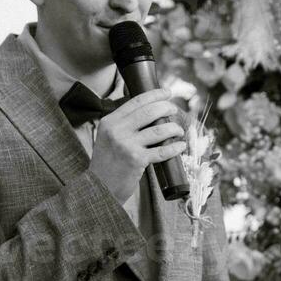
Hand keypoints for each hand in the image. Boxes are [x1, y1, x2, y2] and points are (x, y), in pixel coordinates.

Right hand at [87, 88, 185, 204]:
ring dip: (173, 128)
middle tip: (174, 109)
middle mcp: (117, 130)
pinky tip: (181, 145)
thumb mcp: (108, 138)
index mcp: (109, 122)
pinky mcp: (137, 160)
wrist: (100, 188)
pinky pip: (162, 151)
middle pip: (149, 112)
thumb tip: (150, 112)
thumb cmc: (108, 163)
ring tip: (179, 129)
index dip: (155, 94)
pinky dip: (174, 147)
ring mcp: (127, 145)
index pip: (136, 101)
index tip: (167, 93)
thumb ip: (123, 125)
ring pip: (158, 130)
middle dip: (167, 108)